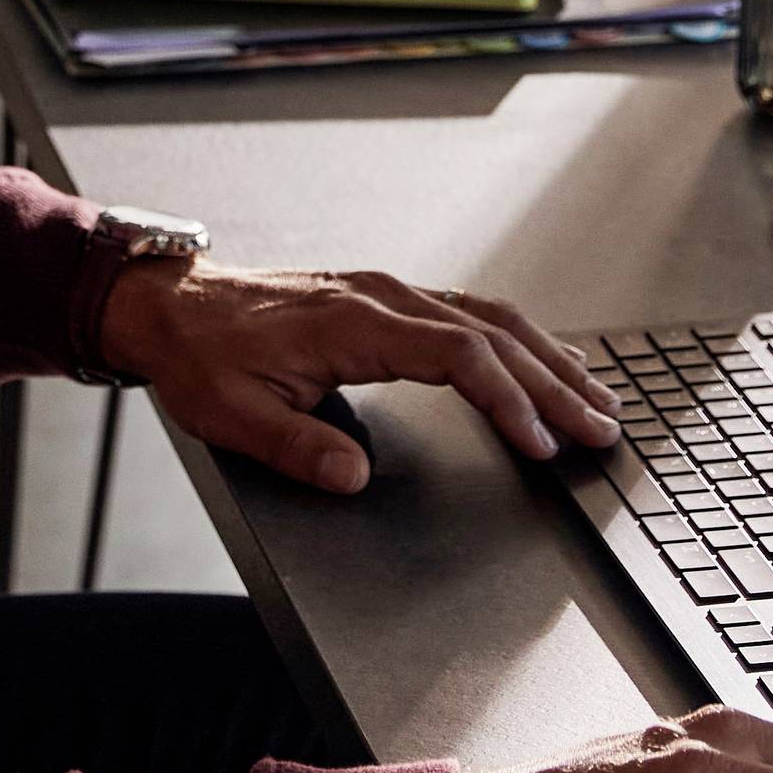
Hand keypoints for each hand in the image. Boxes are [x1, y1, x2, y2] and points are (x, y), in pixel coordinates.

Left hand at [96, 258, 620, 491]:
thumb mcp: (233, 416)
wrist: (170, 305)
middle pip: (492, 334)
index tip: (538, 440)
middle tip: (602, 428)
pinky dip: (518, 341)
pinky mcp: (387, 301)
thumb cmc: (201, 356)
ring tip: (596, 399)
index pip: (456, 355)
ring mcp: (389, 294)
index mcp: (353, 323)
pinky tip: (544, 362)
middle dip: (554, 383)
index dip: (505, 399)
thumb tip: (354, 478)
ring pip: (491, 317)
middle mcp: (383, 298)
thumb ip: (297, 449)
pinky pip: (470, 313)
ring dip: (548, 358)